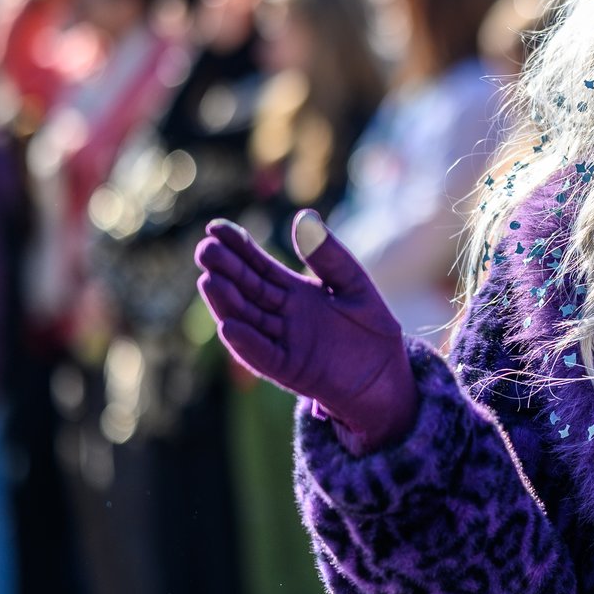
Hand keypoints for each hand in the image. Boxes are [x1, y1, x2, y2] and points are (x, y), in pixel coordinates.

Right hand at [195, 210, 414, 453]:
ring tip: (209, 279)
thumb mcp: (354, 284)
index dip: (238, 246)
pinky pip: (264, 356)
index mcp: (294, 292)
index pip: (258, 265)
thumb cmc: (372, 331)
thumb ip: (330, 255)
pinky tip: (229, 326)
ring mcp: (283, 343)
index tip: (215, 227)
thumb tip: (304, 216)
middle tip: (205, 248)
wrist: (389, 378)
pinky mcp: (291, 370)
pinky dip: (247, 344)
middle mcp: (281, 316)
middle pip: (246, 290)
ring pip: (247, 320)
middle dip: (225, 269)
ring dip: (227, 303)